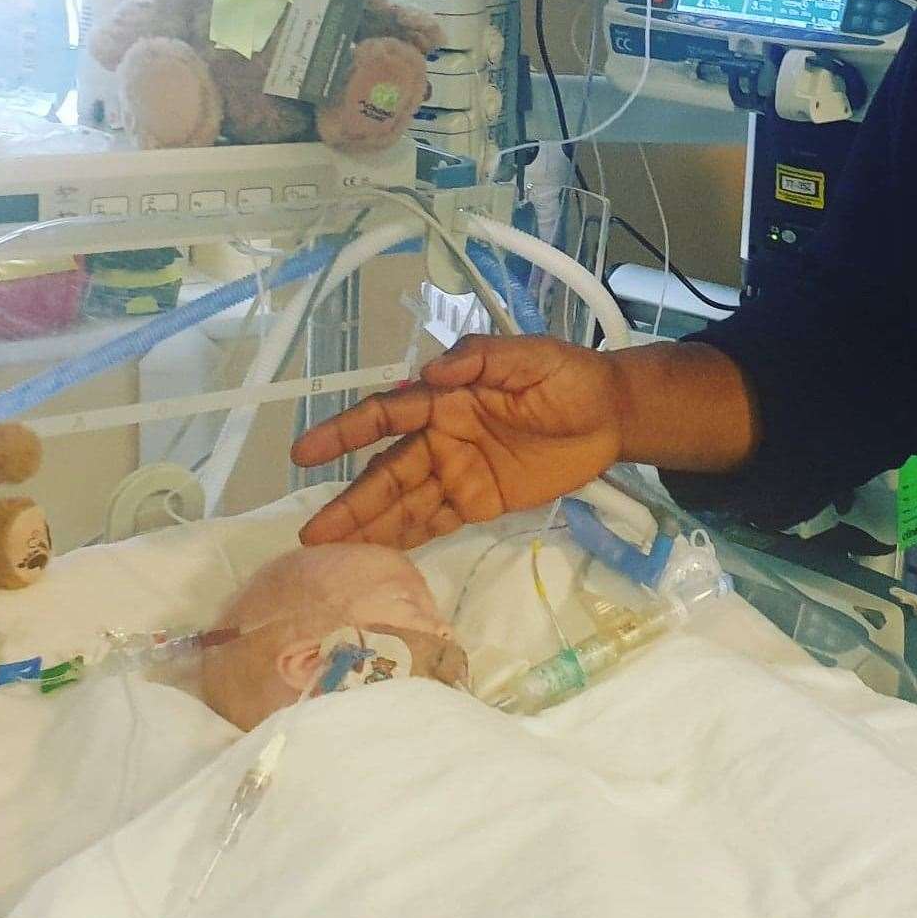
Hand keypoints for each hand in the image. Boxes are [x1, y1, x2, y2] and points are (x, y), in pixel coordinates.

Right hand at [291, 335, 625, 548]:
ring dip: (368, 528)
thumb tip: (433, 369)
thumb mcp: (532, 356)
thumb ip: (484, 357)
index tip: (304, 452)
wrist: (612, 414)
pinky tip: (373, 562)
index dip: (344, 432)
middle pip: (387, 472)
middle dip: (350, 502)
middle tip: (311, 534)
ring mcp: (457, 472)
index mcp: (446, 399)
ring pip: (403, 503)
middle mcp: (441, 437)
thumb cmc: (568, 377)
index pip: (386, 415)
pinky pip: (433, 522)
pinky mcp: (478, 501)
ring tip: (329, 556)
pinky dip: (404, 541)